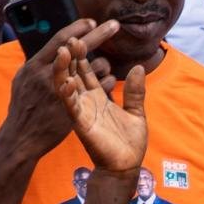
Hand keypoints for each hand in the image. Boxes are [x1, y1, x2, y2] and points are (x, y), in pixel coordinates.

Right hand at [4, 18, 119, 160]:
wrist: (21, 138)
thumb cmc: (23, 108)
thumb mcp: (24, 81)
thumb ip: (38, 65)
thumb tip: (50, 51)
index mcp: (35, 65)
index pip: (58, 40)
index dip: (76, 30)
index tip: (91, 22)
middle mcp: (47, 75)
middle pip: (77, 49)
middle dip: (98, 35)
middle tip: (115, 25)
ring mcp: (60, 92)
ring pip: (90, 69)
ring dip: (102, 64)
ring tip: (107, 65)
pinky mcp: (72, 108)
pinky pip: (96, 91)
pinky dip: (105, 83)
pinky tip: (109, 80)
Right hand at [53, 36, 147, 172]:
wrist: (125, 167)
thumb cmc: (128, 143)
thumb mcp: (136, 113)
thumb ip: (136, 91)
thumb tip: (139, 68)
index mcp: (98, 98)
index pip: (88, 72)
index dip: (85, 55)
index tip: (83, 36)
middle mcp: (87, 103)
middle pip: (76, 74)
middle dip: (73, 56)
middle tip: (72, 37)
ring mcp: (82, 112)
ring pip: (68, 86)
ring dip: (65, 69)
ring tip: (64, 50)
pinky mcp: (81, 123)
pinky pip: (71, 105)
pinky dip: (67, 92)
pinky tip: (66, 79)